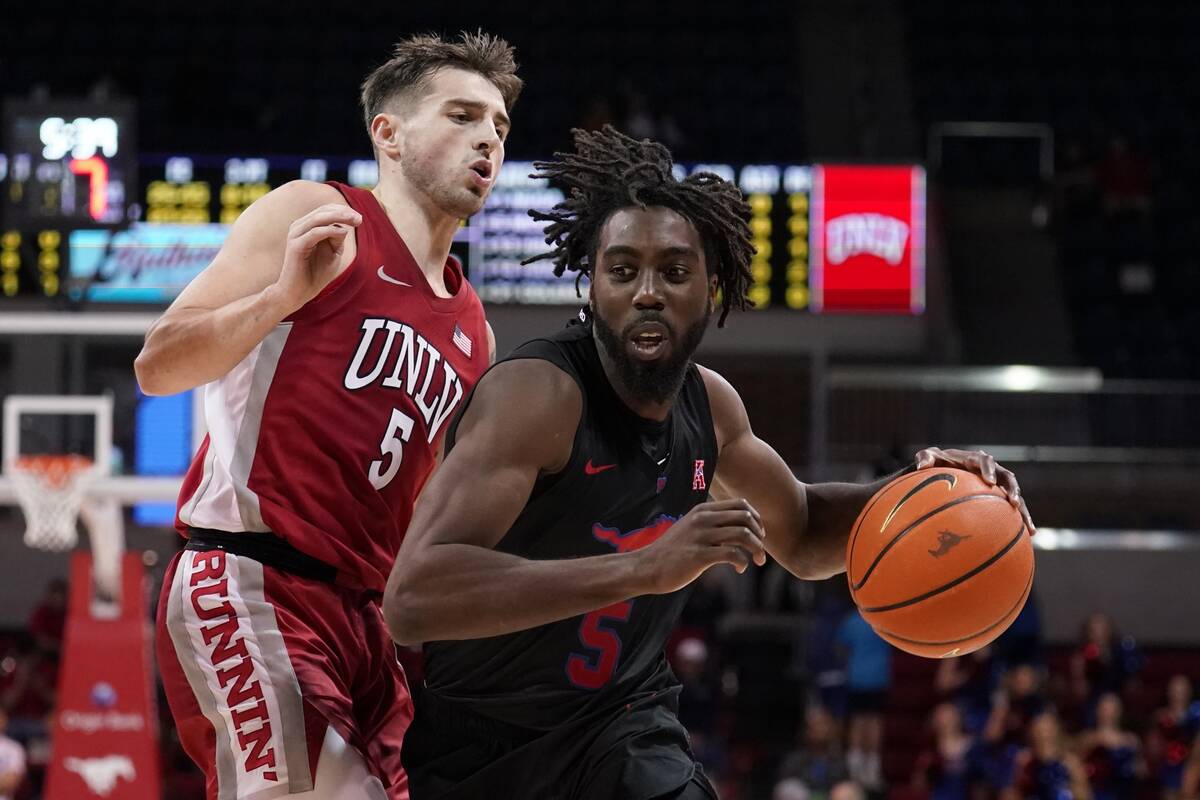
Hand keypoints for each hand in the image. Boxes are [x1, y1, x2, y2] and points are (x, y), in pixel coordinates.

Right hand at [271, 204, 360, 312]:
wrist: (297, 293)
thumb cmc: (315, 274)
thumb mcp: (332, 253)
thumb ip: (337, 239)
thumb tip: (344, 226)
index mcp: (307, 226)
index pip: (325, 210)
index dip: (343, 211)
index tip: (359, 218)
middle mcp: (299, 227)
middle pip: (323, 211)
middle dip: (343, 212)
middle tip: (359, 218)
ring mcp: (296, 235)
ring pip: (318, 218)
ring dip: (339, 217)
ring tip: (355, 221)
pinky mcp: (296, 246)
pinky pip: (315, 233)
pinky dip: (330, 231)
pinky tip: (343, 233)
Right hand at [637, 498, 766, 594]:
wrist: (648, 567)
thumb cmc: (673, 551)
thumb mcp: (691, 528)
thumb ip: (712, 523)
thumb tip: (739, 528)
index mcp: (703, 510)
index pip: (741, 504)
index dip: (756, 518)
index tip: (758, 534)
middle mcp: (702, 519)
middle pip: (746, 517)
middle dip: (760, 534)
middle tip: (760, 550)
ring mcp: (700, 536)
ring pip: (742, 534)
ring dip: (757, 549)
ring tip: (757, 560)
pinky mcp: (699, 555)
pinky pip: (732, 554)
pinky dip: (742, 562)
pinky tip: (739, 569)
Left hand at [914, 447, 1035, 533]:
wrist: (947, 468)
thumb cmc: (937, 463)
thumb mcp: (928, 458)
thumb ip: (925, 457)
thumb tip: (922, 465)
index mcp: (975, 460)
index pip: (985, 461)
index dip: (989, 470)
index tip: (989, 482)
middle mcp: (992, 471)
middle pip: (1008, 478)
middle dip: (1012, 489)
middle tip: (1012, 502)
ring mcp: (998, 484)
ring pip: (1015, 495)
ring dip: (1023, 509)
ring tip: (1028, 527)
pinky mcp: (1000, 496)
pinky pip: (1013, 508)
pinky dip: (1021, 519)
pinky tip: (1029, 535)